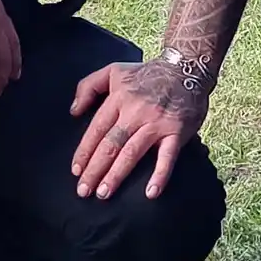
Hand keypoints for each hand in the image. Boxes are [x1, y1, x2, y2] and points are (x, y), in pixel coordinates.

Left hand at [70, 59, 208, 200]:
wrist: (187, 66)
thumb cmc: (148, 73)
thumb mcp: (114, 70)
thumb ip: (88, 86)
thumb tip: (73, 111)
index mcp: (119, 98)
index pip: (97, 129)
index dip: (85, 151)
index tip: (76, 170)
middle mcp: (136, 111)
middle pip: (110, 144)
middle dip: (95, 169)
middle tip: (84, 190)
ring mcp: (157, 122)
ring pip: (132, 152)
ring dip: (116, 175)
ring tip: (104, 193)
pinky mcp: (176, 130)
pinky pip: (167, 156)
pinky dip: (160, 175)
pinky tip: (151, 193)